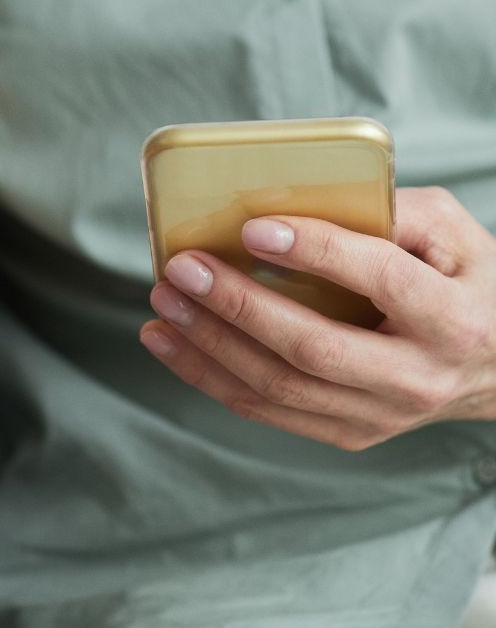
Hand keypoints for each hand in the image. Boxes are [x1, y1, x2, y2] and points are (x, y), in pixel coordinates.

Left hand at [139, 186, 495, 449]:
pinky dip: (210, 376)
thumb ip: (391, 209)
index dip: (316, 251)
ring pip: (280, 387)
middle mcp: (417, 377)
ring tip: (164, 302)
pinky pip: (268, 410)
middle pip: (313, 347)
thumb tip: (304, 195)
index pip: (380, 281)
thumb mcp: (451, 233)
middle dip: (238, 306)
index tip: (253, 228)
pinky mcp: (350, 432)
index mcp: (452, 319)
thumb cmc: (463, 282)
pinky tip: (171, 342)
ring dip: (209, 345)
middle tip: (183, 267)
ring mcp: (382, 415)